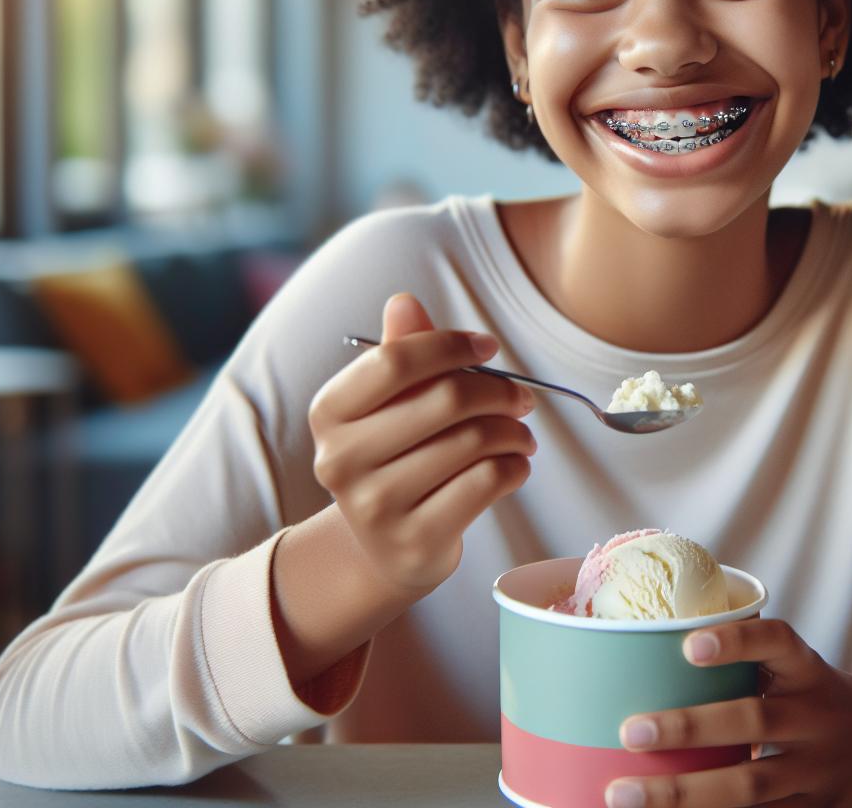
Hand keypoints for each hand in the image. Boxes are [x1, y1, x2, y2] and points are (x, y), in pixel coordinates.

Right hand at [308, 293, 535, 597]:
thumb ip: (401, 352)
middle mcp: (341, 459)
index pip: (395, 361)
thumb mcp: (390, 406)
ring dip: (513, 431)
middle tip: (522, 398)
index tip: (489, 347)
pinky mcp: (414, 540)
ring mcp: (375, 506)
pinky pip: (485, 483)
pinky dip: (514, 466)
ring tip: (521, 434)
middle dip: (498, 392)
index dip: (451, 346)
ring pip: (472, 442)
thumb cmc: (396, 459)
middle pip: (444, 400)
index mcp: (330, 413)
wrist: (386, 549)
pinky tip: (514, 464)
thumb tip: (404, 301)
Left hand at [605, 619, 851, 807]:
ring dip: (684, 793)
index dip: (737, 642)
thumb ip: (747, 663)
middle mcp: (817, 718)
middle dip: (690, 728)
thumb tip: (647, 651)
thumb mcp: (800, 668)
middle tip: (632, 731)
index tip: (688, 645)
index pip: (778, 644)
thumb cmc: (821, 697)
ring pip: (750, 788)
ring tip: (625, 794)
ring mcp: (817, 772)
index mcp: (809, 672)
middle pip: (754, 723)